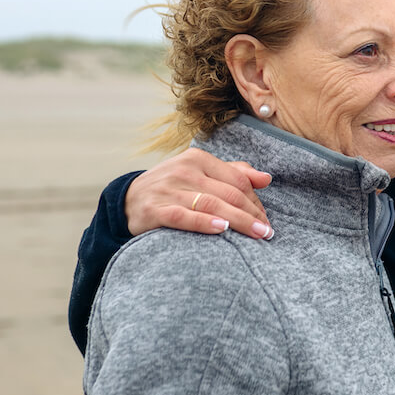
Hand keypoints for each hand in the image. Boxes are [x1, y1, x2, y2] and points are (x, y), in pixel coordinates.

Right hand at [124, 148, 273, 238]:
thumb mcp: (199, 175)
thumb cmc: (172, 189)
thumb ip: (232, 174)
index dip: (256, 200)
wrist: (125, 201)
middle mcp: (184, 170)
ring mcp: (168, 189)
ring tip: (258, 235)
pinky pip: (184, 217)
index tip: (266, 219)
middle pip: (229, 193)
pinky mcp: (155, 209)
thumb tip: (266, 178)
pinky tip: (223, 229)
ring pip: (212, 204)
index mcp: (197, 159)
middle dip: (252, 214)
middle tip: (268, 232)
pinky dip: (205, 222)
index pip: (237, 179)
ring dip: (240, 221)